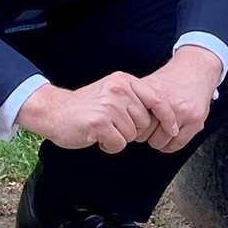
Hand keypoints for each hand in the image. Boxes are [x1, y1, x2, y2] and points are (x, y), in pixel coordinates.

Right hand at [16, 72, 176, 153]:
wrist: (54, 111)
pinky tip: (97, 137)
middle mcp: (119, 89)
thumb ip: (134, 98)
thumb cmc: (86, 106)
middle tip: (113, 126)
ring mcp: (109, 105)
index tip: (174, 129)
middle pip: (145, 122)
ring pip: (132, 135)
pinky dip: (109, 146)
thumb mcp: (113, 92)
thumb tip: (163, 115)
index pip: (157, 99)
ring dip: (119, 139)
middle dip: (132, 131)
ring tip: (103, 129)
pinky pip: (118, 144)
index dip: (168, 117)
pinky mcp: (99, 123)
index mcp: (125, 80)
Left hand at [138, 46, 223, 153]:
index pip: (133, 123)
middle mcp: (168, 102)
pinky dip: (171, 143)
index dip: (133, 125)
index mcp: (152, 93)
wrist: (195, 68)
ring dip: (159, 139)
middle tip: (152, 124)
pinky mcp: (195, 120)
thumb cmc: (170, 79)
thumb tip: (119, 120)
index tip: (137, 122)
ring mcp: (183, 112)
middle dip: (146, 133)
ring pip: (160, 143)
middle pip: (145, 135)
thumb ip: (134, 100)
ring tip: (162, 128)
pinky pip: (176, 145)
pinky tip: (171, 132)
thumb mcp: (149, 84)